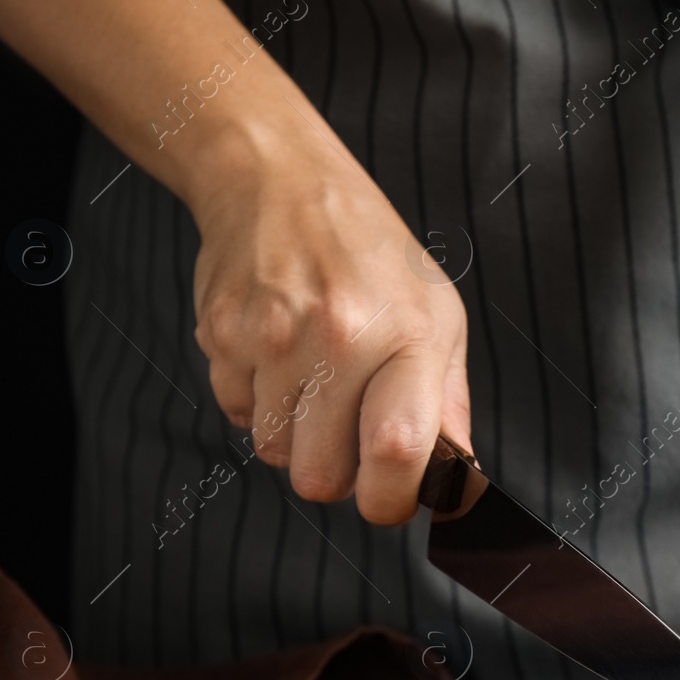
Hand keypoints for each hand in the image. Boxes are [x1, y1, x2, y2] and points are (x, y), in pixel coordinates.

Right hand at [188, 122, 470, 522]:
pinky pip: (235, 412)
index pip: (397, 452)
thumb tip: (457, 480)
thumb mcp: (438, 316)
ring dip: (291, 433)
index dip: (390, 500)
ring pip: (271, 451)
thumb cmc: (371, 254)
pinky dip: (254, 398)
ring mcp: (273, 336)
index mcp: (408, 336)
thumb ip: (448, 405)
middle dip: (333, 469)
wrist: (280, 180)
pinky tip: (275, 352)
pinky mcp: (221, 333)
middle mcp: (340, 337)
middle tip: (346, 427)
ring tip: (310, 377)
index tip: (388, 499)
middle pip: (319, 476)